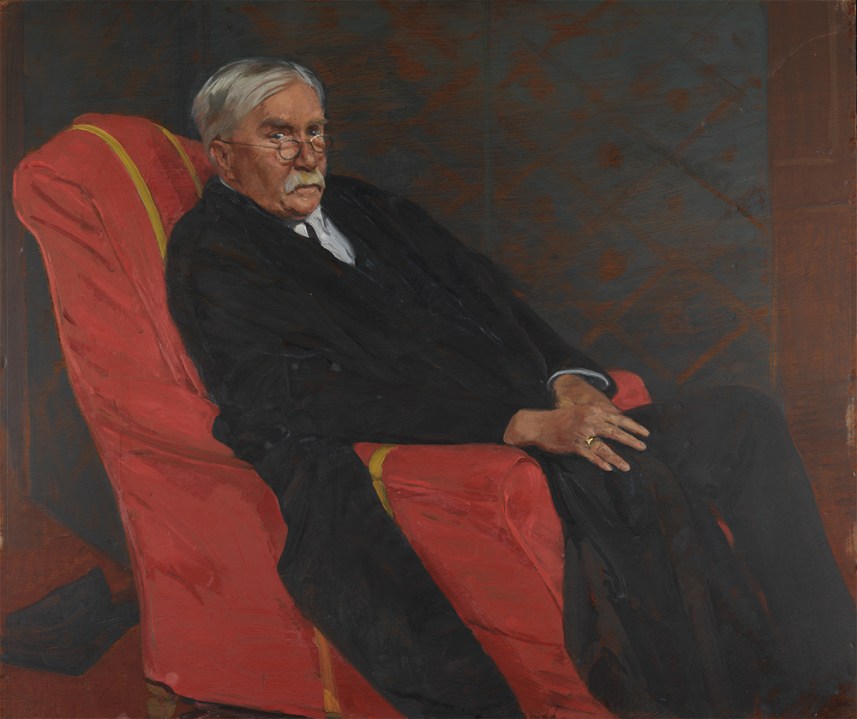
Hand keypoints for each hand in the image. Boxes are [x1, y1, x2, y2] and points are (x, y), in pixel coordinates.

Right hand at [503, 375, 648, 470]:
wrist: (538, 424)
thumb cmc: (560, 418)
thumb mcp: (580, 410)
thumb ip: (597, 414)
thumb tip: (616, 418)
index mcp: (592, 410)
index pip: (618, 418)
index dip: (633, 426)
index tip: (645, 433)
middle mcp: (589, 421)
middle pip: (615, 432)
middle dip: (631, 440)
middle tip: (643, 447)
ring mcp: (581, 434)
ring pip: (603, 448)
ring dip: (617, 458)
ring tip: (627, 467)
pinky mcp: (574, 445)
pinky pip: (590, 455)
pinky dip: (599, 462)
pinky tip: (609, 468)